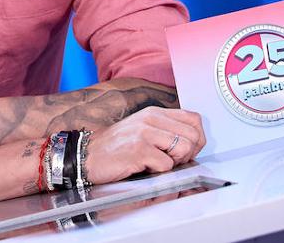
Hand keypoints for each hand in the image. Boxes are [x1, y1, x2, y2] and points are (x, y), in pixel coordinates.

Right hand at [83, 106, 204, 184]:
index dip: (197, 138)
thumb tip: (194, 144)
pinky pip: (167, 165)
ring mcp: (144, 133)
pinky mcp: (139, 150)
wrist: (87, 156)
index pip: (194, 119)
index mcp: (154, 112)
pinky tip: (144, 167)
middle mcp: (150, 118)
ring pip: (184, 149)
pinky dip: (159, 171)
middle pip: (194, 136)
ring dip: (175, 162)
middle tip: (171, 160)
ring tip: (157, 163)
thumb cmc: (116, 147)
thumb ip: (166, 131)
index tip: (185, 150)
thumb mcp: (142, 130)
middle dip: (188, 154)